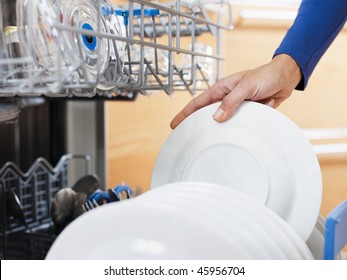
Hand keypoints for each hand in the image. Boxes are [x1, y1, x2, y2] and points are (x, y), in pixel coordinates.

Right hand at [170, 54, 301, 128]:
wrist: (285, 77)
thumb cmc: (265, 76)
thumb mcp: (246, 87)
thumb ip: (231, 101)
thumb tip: (216, 117)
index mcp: (221, 89)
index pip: (197, 103)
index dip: (184, 114)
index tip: (174, 125)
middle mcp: (226, 98)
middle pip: (206, 114)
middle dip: (196, 124)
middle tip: (186, 138)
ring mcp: (236, 107)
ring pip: (221, 121)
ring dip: (215, 130)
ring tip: (205, 142)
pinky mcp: (247, 113)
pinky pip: (237, 124)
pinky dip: (232, 130)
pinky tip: (228, 139)